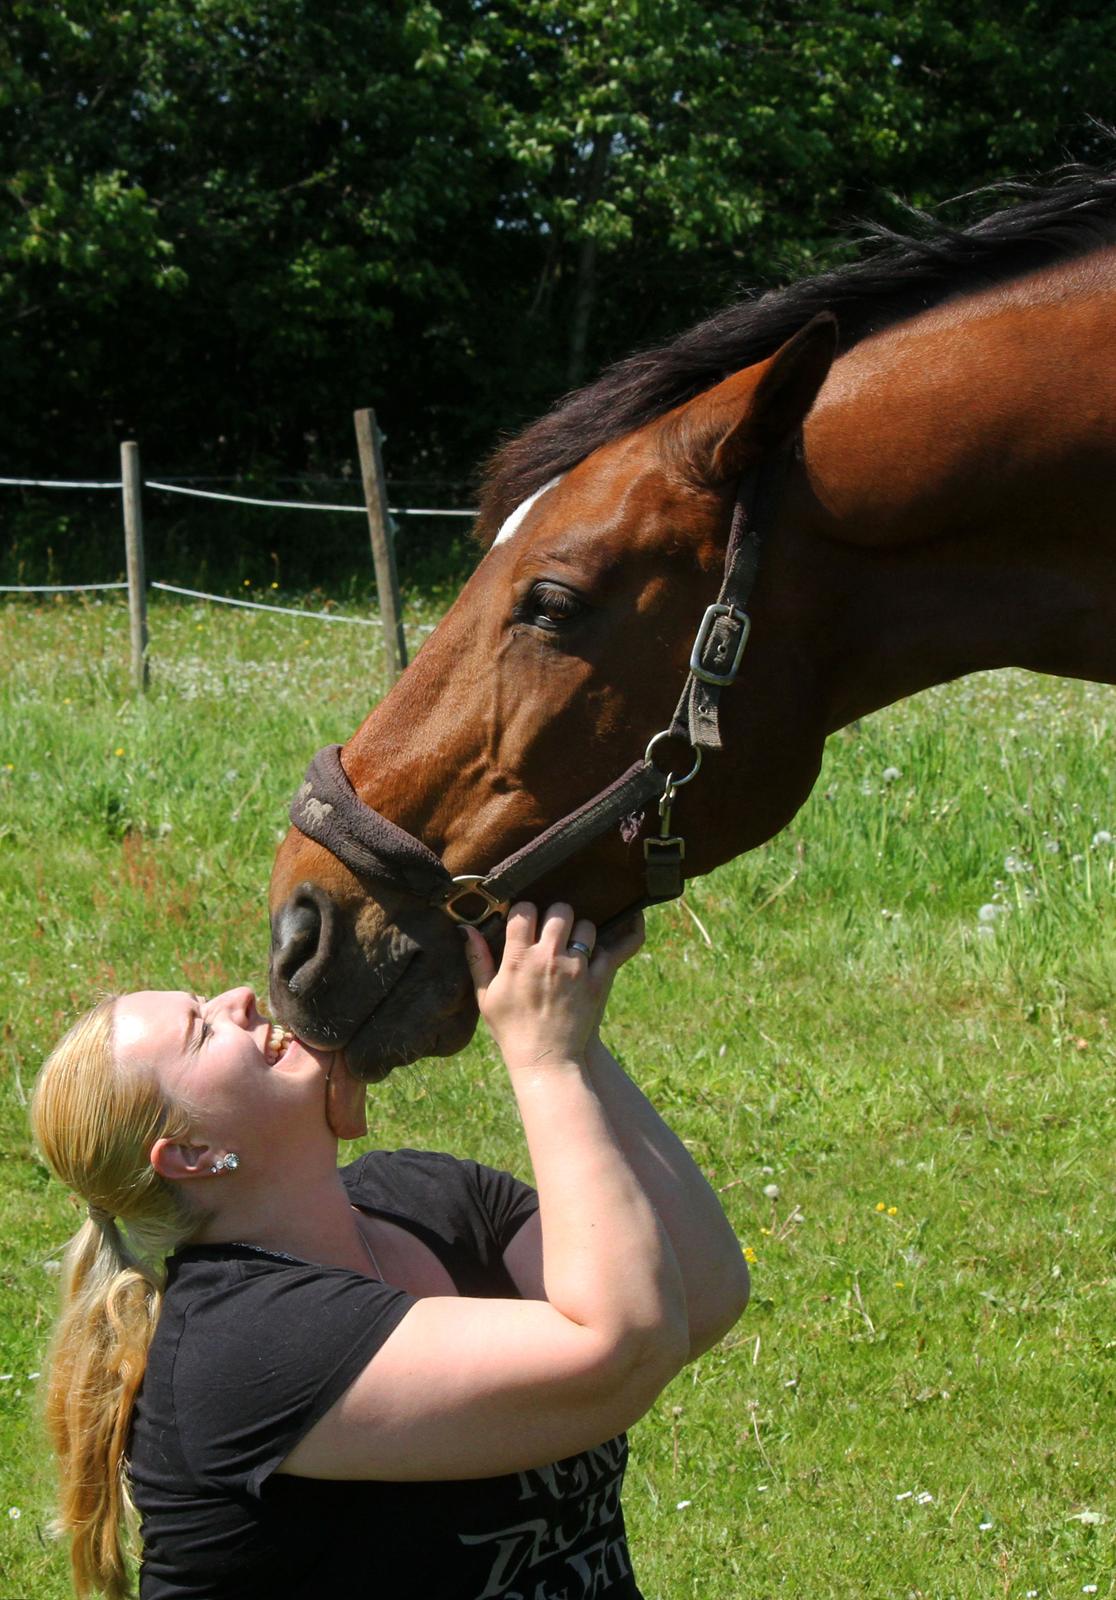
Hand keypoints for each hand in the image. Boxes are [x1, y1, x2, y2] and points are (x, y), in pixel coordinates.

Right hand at [463, 903, 643, 1071]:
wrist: (546, 1060)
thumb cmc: (511, 1029)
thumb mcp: (486, 996)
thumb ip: (477, 959)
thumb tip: (466, 929)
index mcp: (518, 959)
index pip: (524, 910)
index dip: (525, 910)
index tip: (525, 919)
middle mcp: (548, 958)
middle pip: (559, 911)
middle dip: (556, 914)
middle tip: (553, 927)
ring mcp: (575, 968)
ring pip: (586, 926)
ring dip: (580, 930)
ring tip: (574, 942)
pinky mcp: (597, 981)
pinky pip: (606, 950)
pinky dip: (601, 950)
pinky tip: (592, 957)